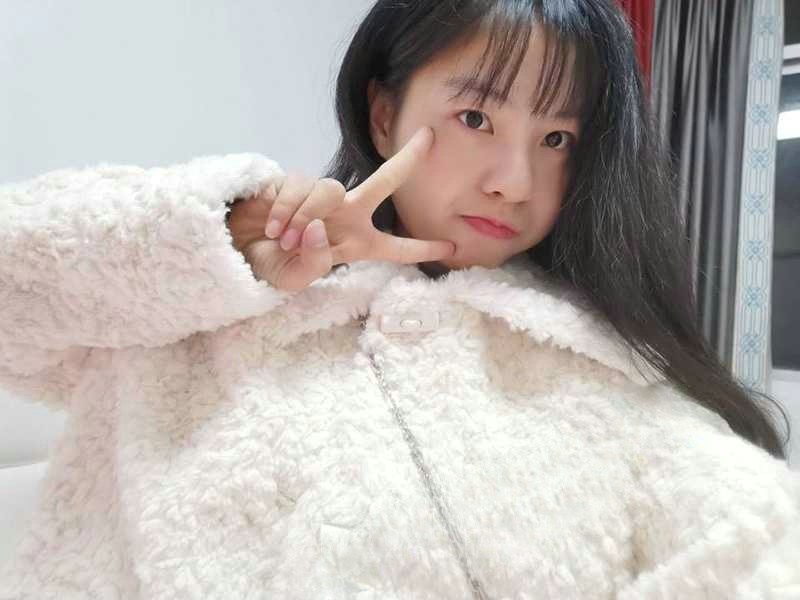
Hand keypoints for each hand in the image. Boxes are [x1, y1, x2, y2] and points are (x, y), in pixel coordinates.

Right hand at [227, 126, 454, 291]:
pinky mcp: (294, 182)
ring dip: (307, 217)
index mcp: (356, 245)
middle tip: (429, 138)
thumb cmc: (272, 266)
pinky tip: (273, 227)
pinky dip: (286, 209)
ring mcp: (321, 197)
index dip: (421, 248)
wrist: (237, 249)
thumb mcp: (294, 281)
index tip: (452, 247)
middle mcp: (346, 216)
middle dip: (406, 161)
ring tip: (286, 240)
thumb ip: (314, 264)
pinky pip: (300, 186)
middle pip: (383, 183)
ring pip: (331, 190)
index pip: (394, 248)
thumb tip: (323, 228)